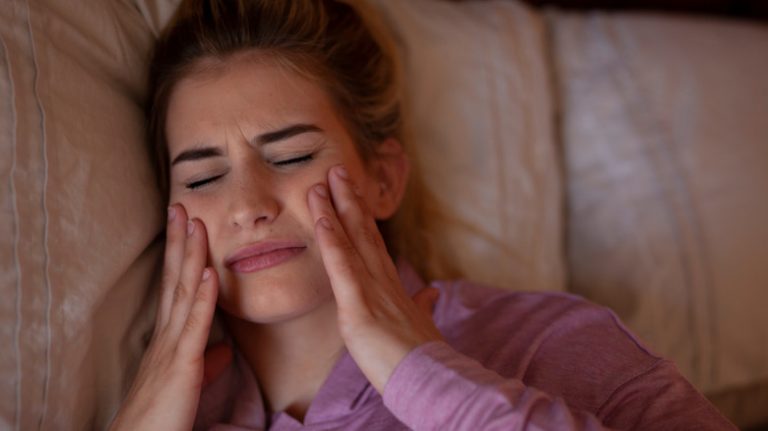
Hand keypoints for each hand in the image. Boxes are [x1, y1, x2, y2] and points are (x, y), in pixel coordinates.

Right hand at [109, 205, 225, 430]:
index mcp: (170, 338)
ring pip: (184, 293)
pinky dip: (203, 297)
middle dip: (179, 242)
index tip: (186, 224)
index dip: (181, 255)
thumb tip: (225, 349)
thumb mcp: (188, 381)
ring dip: (191, 256)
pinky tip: (211, 272)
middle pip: (175, 279)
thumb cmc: (162, 417)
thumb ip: (206, 360)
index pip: (176, 286)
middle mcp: (167, 336)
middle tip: (182, 205)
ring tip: (196, 222)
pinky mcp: (181, 366)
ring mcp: (172, 348)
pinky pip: (194, 326)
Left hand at [307, 165, 442, 392]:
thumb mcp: (421, 325)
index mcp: (392, 286)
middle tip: (335, 169)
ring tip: (321, 181)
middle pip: (363, 232)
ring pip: (351, 242)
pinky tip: (322, 219)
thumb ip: (423, 305)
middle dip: (349, 199)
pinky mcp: (360, 308)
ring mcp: (372, 291)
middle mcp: (383, 280)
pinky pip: (342, 268)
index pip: (373, 243)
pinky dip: (332, 242)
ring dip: (335, 209)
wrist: (430, 380)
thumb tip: (431, 293)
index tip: (352, 191)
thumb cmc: (421, 357)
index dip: (361, 216)